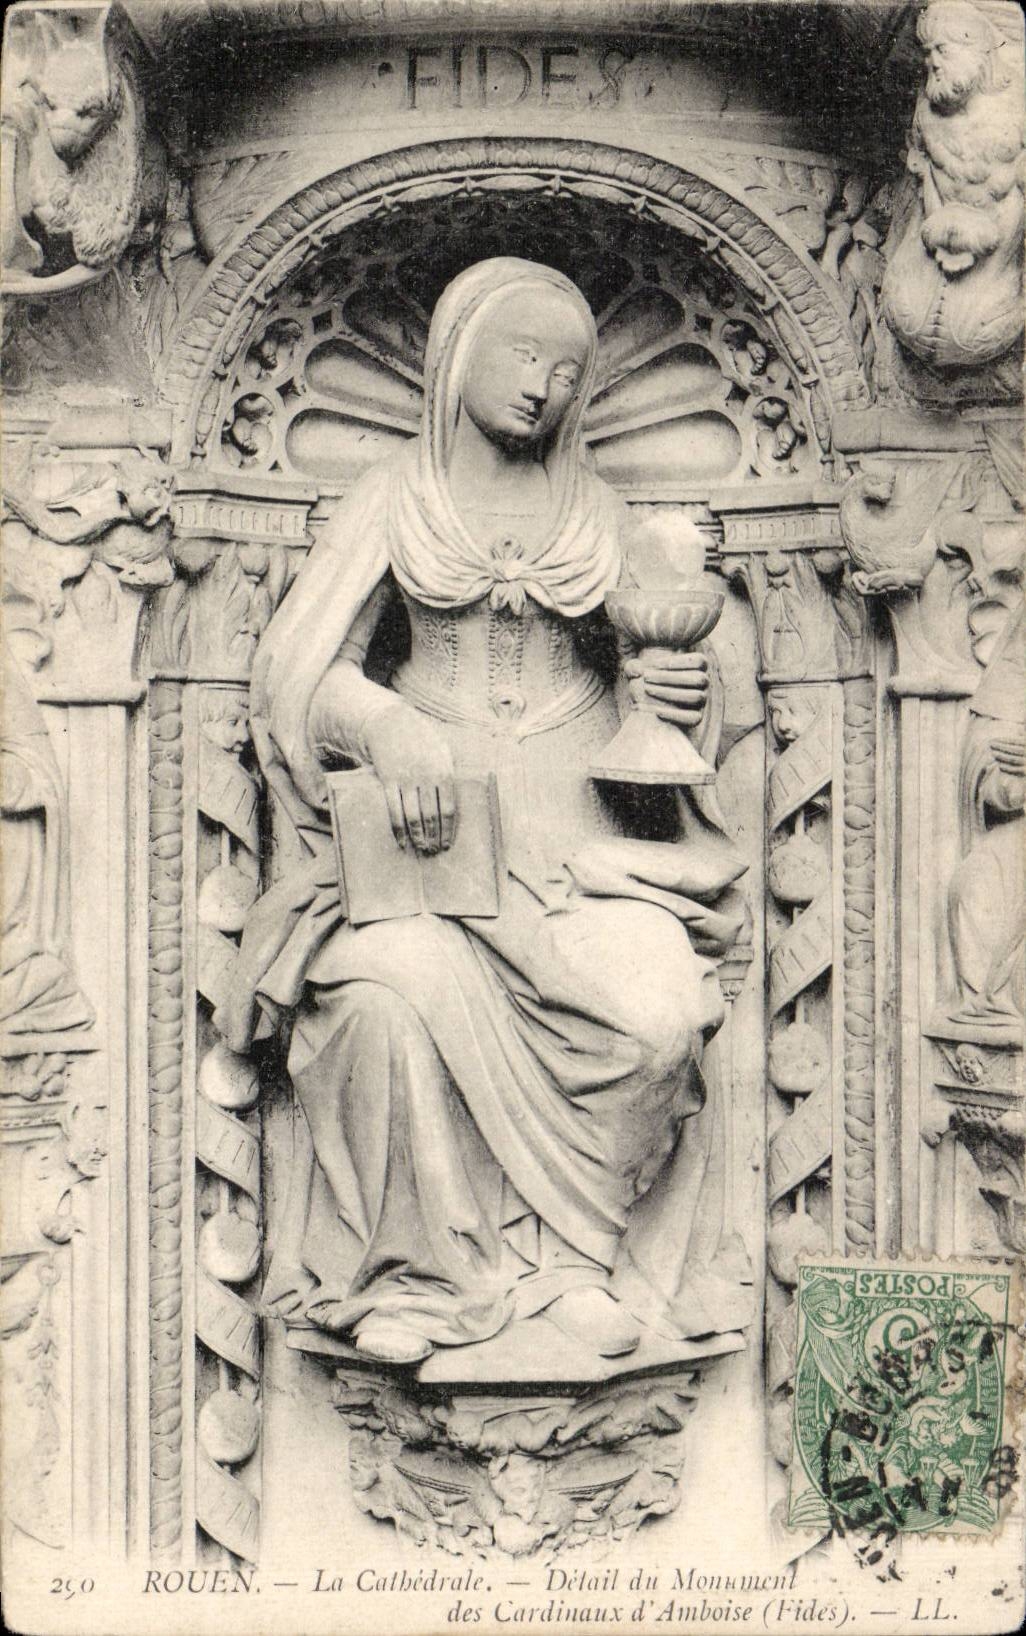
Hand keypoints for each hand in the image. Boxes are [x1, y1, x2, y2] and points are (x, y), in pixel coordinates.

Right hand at [363, 706, 456, 853]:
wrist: (391, 724)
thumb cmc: (421, 740)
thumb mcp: (442, 753)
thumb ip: (448, 776)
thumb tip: (454, 803)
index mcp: (443, 772)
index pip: (449, 809)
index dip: (448, 830)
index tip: (447, 844)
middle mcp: (426, 778)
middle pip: (432, 816)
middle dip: (434, 837)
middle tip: (434, 851)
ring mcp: (406, 779)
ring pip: (413, 816)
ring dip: (418, 836)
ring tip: (421, 848)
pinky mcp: (388, 780)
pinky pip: (394, 810)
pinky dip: (398, 828)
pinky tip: (401, 840)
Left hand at [623, 647, 708, 727]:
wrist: (647, 705)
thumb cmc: (645, 682)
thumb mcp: (637, 672)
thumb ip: (633, 667)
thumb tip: (638, 671)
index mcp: (697, 666)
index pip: (699, 661)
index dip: (677, 661)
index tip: (651, 665)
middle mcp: (703, 682)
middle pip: (698, 678)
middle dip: (670, 677)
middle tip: (646, 678)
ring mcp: (701, 700)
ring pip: (695, 696)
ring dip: (670, 693)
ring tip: (648, 691)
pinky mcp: (695, 717)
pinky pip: (692, 718)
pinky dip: (674, 715)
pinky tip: (656, 712)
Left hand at [991, 731, 1024, 778]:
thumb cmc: (1024, 754)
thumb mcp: (1025, 743)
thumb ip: (1023, 736)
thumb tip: (1018, 730)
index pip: (1015, 741)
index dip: (1004, 740)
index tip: (993, 739)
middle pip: (1014, 749)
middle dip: (1002, 747)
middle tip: (991, 744)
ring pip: (1014, 759)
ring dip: (1002, 756)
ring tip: (993, 753)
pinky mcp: (1025, 772)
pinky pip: (1016, 770)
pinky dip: (1007, 768)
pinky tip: (999, 765)